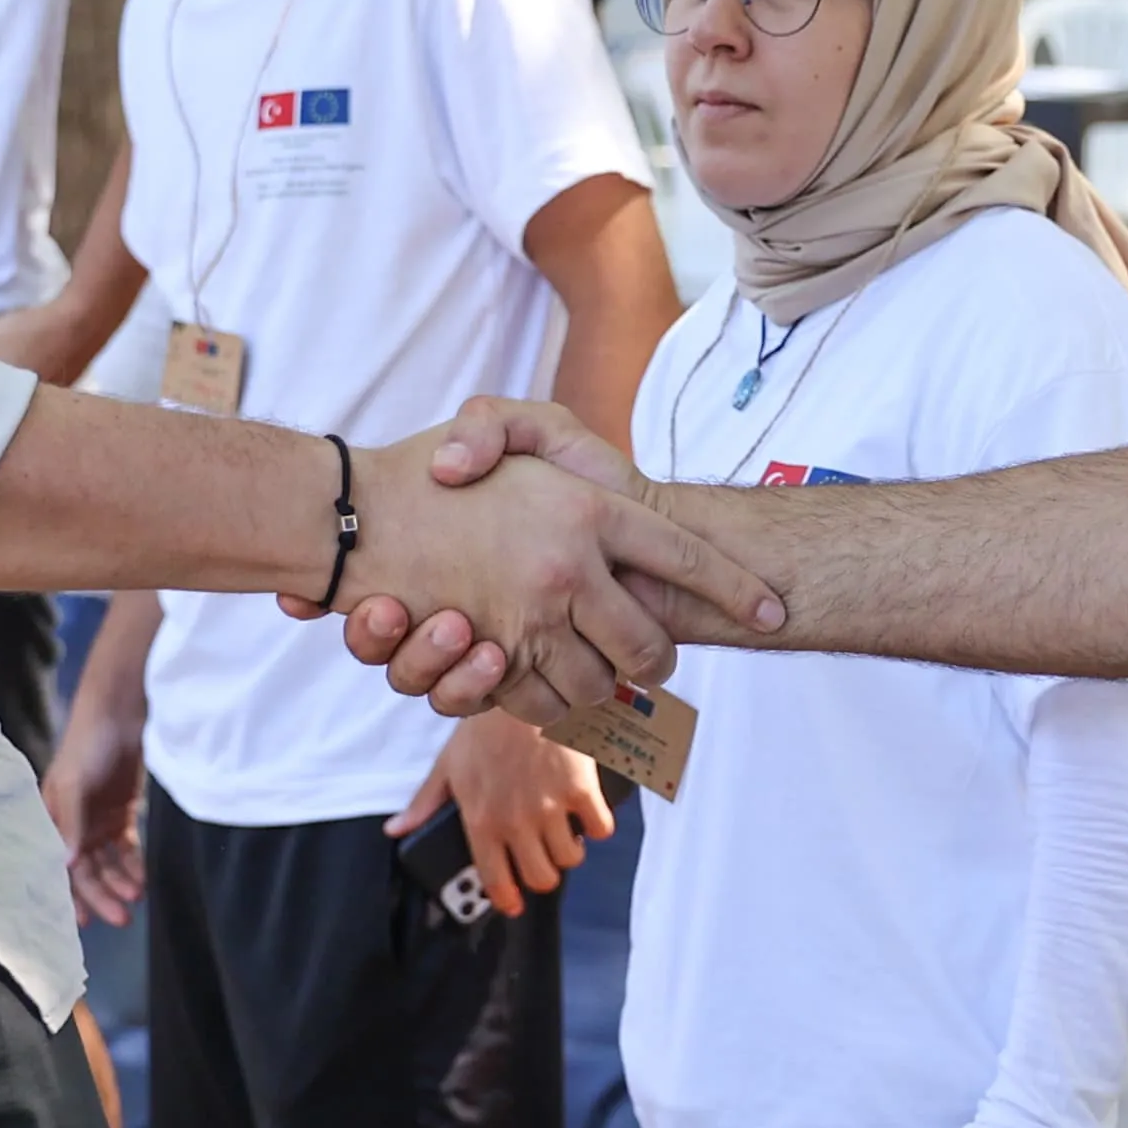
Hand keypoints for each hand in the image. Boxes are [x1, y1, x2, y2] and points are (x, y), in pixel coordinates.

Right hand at [42, 689, 148, 926]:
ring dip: (120, 882)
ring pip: (108, 863)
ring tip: (137, 896)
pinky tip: (142, 880)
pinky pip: (126, 848)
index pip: (60, 866)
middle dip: (102, 895)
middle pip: (87, 870)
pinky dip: (133, 865)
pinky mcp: (122, 811)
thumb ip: (69, 822)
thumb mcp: (73, 782)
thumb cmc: (88, 742)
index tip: (83, 921)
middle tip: (121, 917)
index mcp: (52, 818)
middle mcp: (73, 823)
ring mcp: (98, 818)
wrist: (123, 710)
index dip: (71, 893)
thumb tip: (65, 864)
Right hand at [314, 407, 759, 719]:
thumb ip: (542, 426)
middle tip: (656, 655)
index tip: (773, 613)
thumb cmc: (435, 468)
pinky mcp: (490, 662)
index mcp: (589, 509)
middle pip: (650, 646)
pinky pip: (542, 704)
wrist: (354, 520)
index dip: (735, 590)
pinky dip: (549, 702)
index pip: (686, 556)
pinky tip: (544, 676)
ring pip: (600, 685)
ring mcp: (531, 621)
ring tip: (600, 666)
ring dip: (605, 685)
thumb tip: (564, 475)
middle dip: (661, 659)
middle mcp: (568, 570)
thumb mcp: (507, 423)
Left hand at [395, 713, 612, 915]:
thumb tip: (395, 830)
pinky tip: (588, 814)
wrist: (521, 690)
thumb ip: (425, 804)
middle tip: (542, 857)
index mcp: (481, 821)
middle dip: (543, 874)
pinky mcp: (580, 789)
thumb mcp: (448, 766)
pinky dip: (597, 826)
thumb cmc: (483, 728)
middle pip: (541, 878)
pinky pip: (600, 828)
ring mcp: (550, 808)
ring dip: (569, 850)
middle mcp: (516, 821)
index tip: (514, 902)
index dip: (507, 898)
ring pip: (571, 859)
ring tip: (564, 832)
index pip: (496, 881)